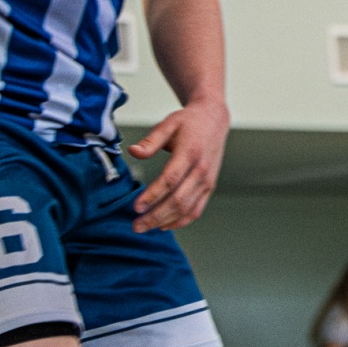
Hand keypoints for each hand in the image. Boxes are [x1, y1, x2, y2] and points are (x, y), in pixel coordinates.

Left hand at [127, 100, 229, 230]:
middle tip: (136, 225)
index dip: (153, 195)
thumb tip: (133, 151)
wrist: (214, 120)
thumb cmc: (189, 122)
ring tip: (145, 227)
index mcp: (190, 152)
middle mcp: (202, 169)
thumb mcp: (168, 124)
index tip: (136, 207)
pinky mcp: (209, 186)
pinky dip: (181, 221)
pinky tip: (164, 225)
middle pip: (179, 200)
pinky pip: (196, 209)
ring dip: (165, 221)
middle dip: (156, 216)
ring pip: (187, 208)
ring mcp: (207, 180)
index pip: (171, 179)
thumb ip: (151, 140)